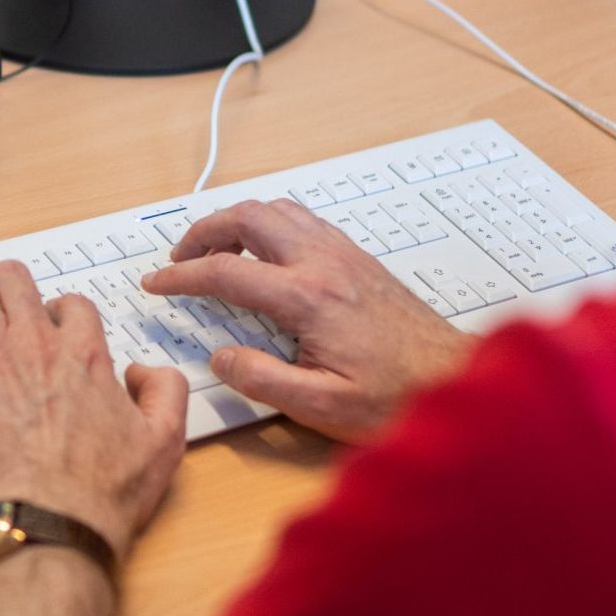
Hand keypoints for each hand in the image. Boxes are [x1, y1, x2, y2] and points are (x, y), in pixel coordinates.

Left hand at [0, 261, 188, 559]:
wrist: (53, 525)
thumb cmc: (104, 492)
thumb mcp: (166, 441)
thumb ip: (166, 391)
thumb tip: (142, 371)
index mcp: (83, 353)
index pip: (69, 303)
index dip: (61, 314)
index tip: (56, 335)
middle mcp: (34, 345)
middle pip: (12, 279)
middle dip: (8, 289)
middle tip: (7, 316)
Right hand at [142, 199, 470, 442]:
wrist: (458, 380)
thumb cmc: (398, 397)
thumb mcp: (322, 406)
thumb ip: (263, 380)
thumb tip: (221, 357)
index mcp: (308, 298)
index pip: (226, 272)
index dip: (182, 276)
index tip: (157, 284)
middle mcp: (324, 263)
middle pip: (247, 218)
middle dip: (203, 233)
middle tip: (180, 260)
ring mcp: (343, 253)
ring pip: (276, 210)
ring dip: (236, 222)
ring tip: (215, 250)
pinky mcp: (358, 257)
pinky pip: (302, 219)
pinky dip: (269, 223)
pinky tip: (264, 251)